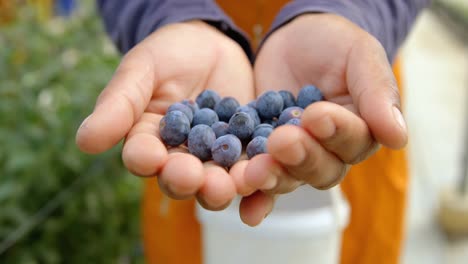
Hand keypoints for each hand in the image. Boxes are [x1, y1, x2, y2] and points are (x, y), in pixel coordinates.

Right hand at [76, 21, 253, 209]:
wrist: (213, 46)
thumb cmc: (169, 53)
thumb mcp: (142, 69)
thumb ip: (119, 103)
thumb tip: (84, 142)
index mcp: (148, 141)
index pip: (142, 156)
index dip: (144, 159)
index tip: (149, 157)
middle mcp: (180, 158)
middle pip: (181, 178)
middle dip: (188, 180)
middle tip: (196, 178)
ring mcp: (214, 159)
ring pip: (217, 181)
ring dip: (224, 186)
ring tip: (231, 184)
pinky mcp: (246, 154)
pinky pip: (252, 169)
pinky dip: (259, 177)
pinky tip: (267, 178)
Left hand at [237, 14, 407, 225]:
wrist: (293, 41)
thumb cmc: (334, 45)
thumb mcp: (359, 54)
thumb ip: (377, 90)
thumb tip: (397, 137)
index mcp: (359, 130)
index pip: (354, 141)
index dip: (337, 132)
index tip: (317, 114)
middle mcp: (330, 151)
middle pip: (322, 170)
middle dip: (302, 157)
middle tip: (282, 140)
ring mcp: (296, 157)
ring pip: (290, 178)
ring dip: (274, 177)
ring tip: (255, 171)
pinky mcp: (266, 156)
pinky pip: (262, 181)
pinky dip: (255, 196)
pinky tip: (245, 209)